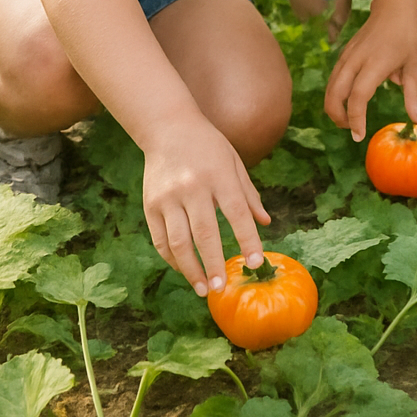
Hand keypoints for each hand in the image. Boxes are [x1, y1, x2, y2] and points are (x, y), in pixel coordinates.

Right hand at [141, 118, 270, 296]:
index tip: (255, 263)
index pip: (236, 212)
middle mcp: (193, 186)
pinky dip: (172, 259)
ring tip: (203, 289)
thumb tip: (265, 223)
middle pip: (205, 232)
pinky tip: (185, 270)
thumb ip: (248, 194)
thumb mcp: (233, 162)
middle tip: (221, 287)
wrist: (168, 127)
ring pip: (178, 242)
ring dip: (191, 269)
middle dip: (214, 263)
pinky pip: (160, 239)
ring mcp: (168, 197)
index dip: (247, 239)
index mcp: (219, 175)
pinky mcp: (150, 204)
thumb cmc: (208, 146)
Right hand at [324, 0, 416, 140]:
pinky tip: (346, 102)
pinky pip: (334, 77)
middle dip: (338, 116)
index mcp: (375, 63)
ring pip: (331, 85)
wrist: (394, 8)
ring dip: (334, 106)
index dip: (356, 118)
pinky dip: (335, 93)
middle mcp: (356, 59)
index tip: (359, 136)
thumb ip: (415, 94)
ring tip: (348, 121)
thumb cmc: (408, 37)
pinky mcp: (344, 53)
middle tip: (351, 131)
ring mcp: (347, 55)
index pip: (358, 96)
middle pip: (335, 93)